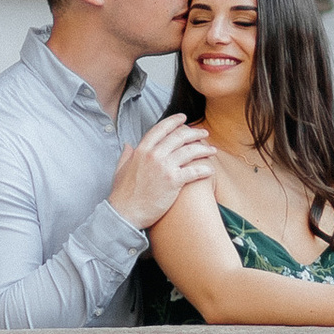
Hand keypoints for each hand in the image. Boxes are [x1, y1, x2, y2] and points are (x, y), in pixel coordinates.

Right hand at [109, 114, 215, 232]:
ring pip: (189, 151)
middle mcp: (154, 154)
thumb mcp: (120, 169)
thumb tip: (128, 145)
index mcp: (141, 149)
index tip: (184, 119)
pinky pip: (194, 171)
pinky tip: (210, 170)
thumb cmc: (122, 194)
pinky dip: (204, 169)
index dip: (174, 121)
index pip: (161, 128)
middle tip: (204, 134)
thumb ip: (126, 155)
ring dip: (204, 149)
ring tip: (212, 150)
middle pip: (179, 136)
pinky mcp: (173, 181)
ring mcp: (164, 167)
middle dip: (195, 133)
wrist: (125, 214)